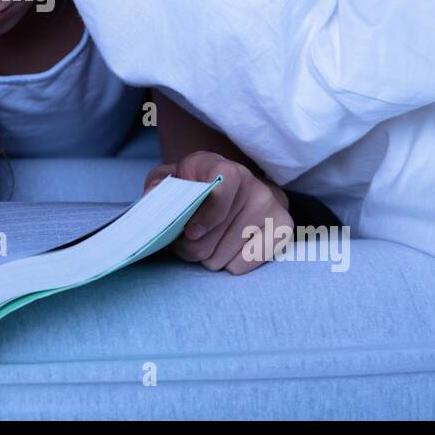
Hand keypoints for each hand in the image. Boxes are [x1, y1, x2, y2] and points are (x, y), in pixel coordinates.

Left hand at [143, 151, 291, 273]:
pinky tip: (229, 246)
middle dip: (190, 248)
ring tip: (208, 241)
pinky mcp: (283, 229)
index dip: (201, 221)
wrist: (238, 185)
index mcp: (224, 168)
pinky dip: (229, 263)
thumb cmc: (199, 184)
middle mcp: (253, 186)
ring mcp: (271, 207)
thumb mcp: (174, 178)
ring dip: (208, 257)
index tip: (190, 231)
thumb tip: (151, 197)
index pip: (217, 198)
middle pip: (209, 243)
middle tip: (188, 240)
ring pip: (222, 258)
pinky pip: (241, 266)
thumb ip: (159, 185)